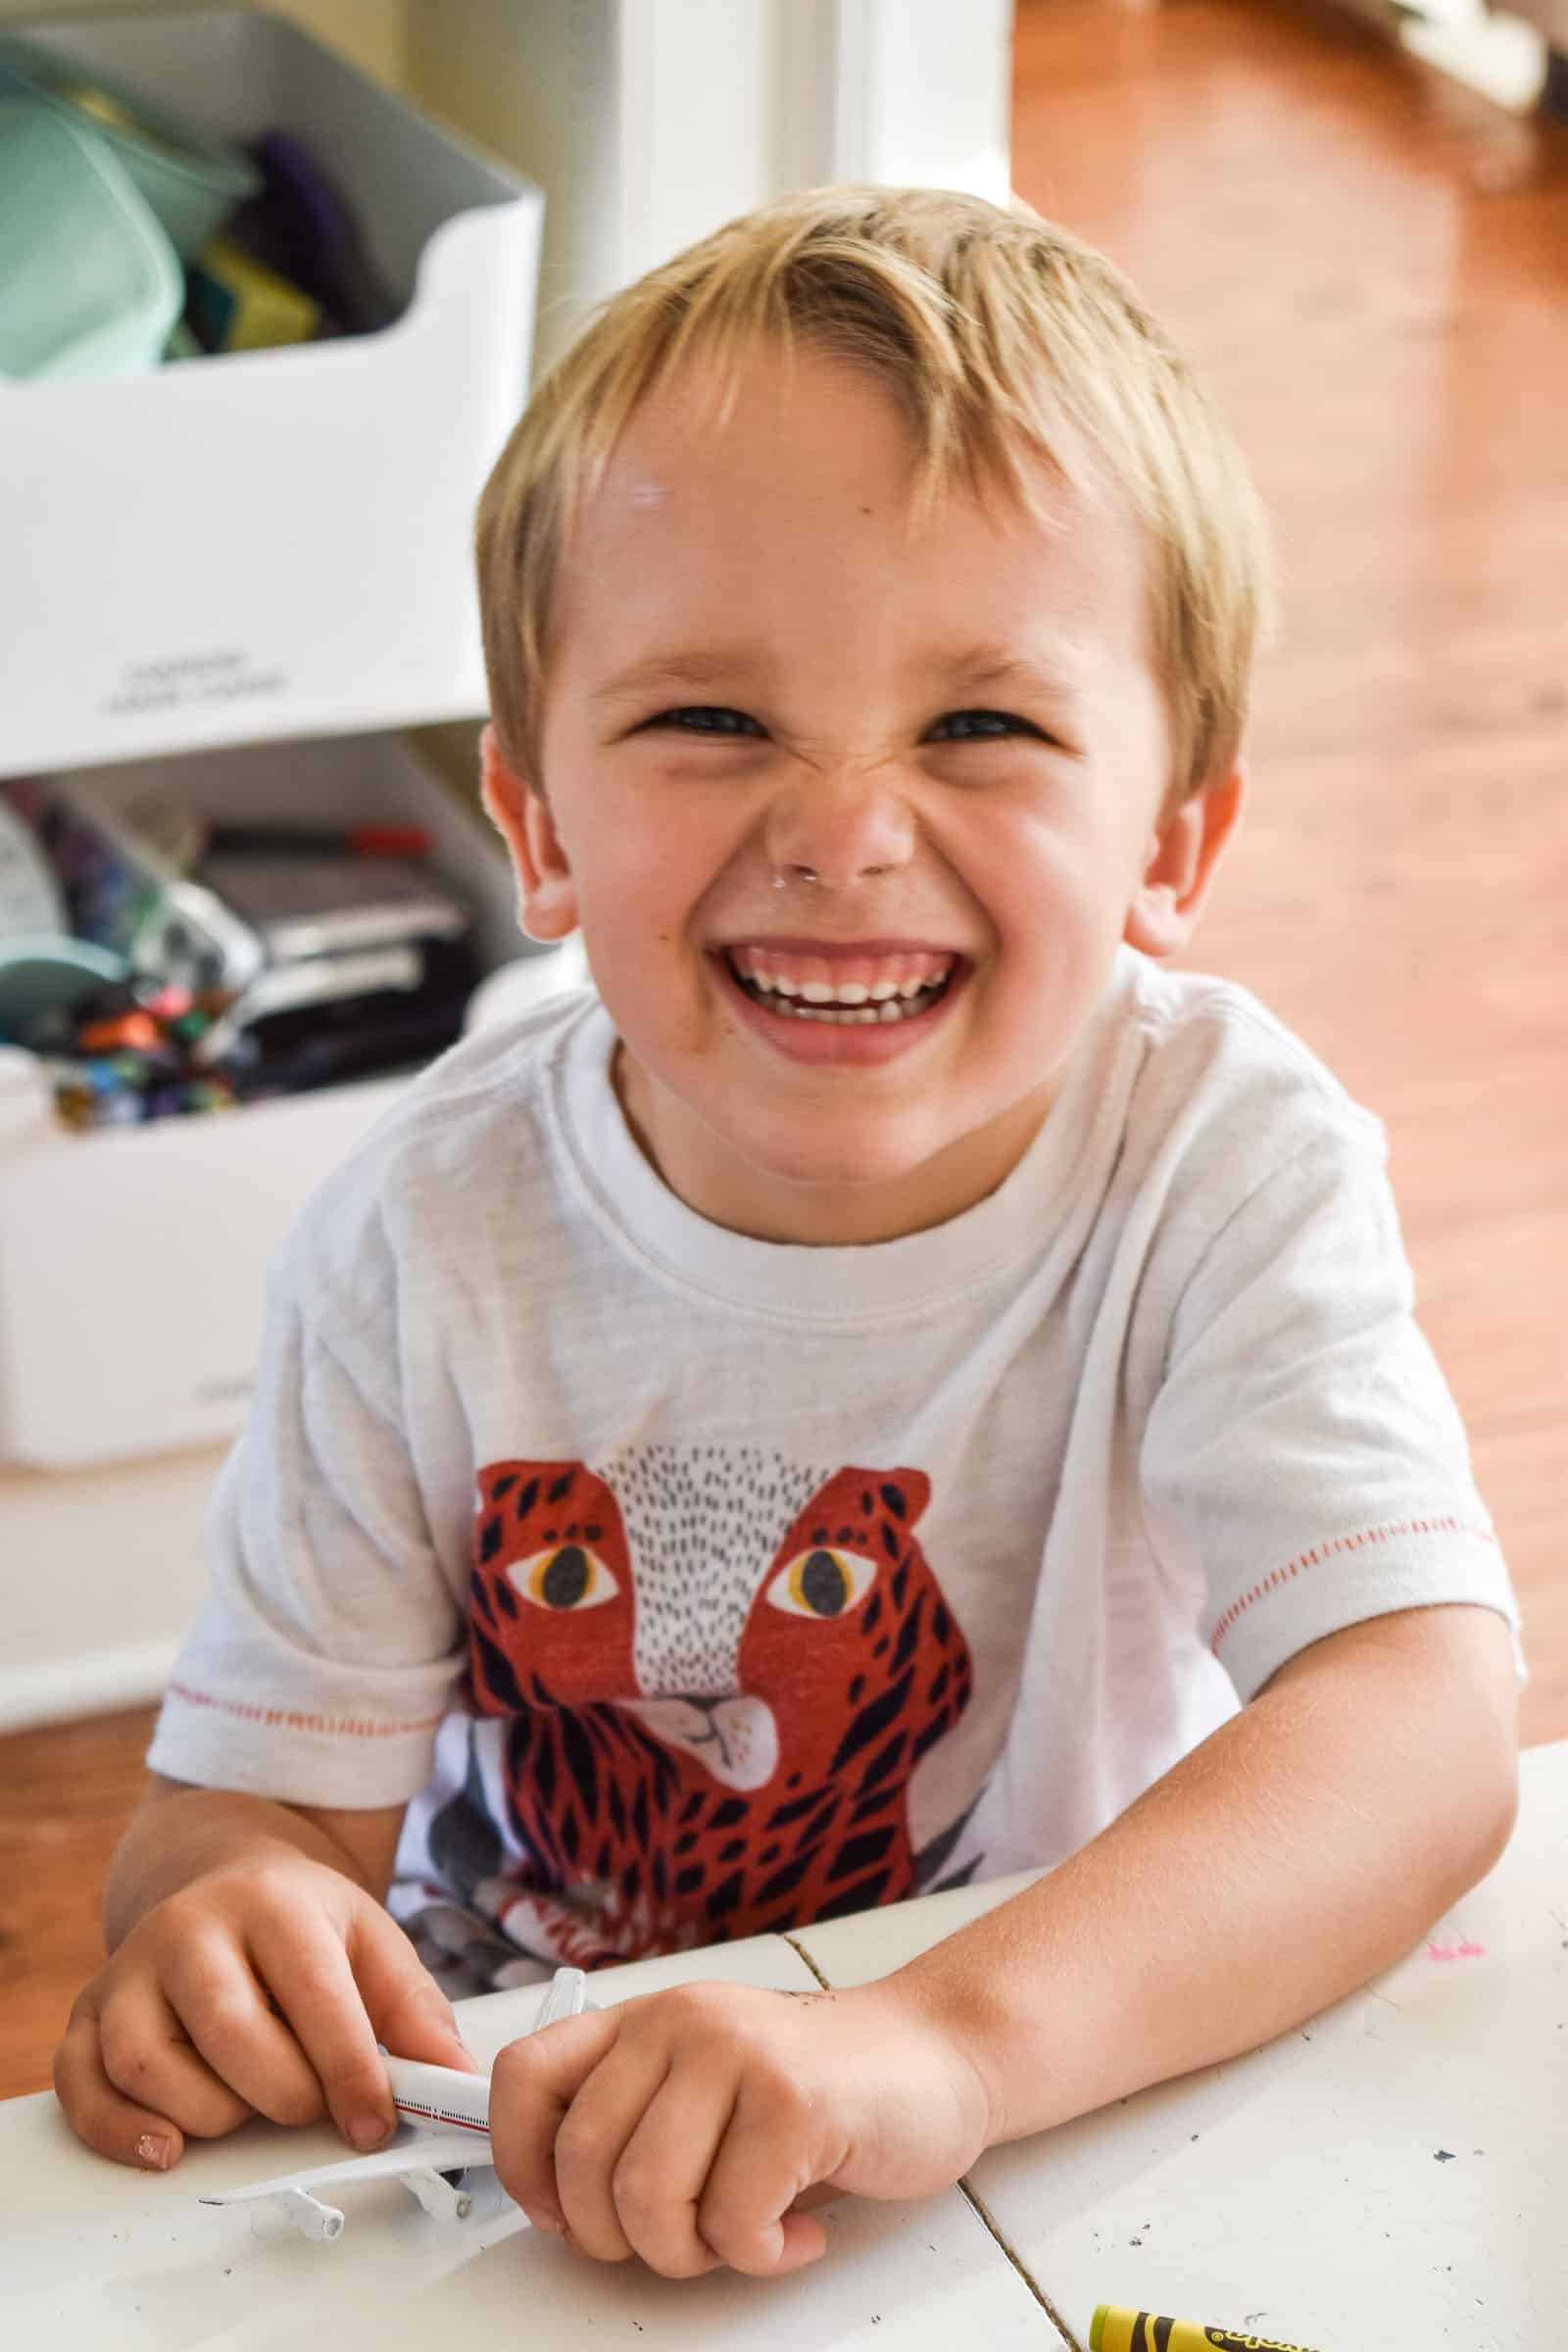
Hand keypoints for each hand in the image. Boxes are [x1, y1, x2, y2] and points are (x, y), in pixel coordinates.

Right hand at [54, 1852, 473, 2170]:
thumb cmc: (303, 1924)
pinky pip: (82, 2083)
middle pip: (230, 2034)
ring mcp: (131, 1968)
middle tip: (311, 2109)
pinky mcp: (90, 2008)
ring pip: (149, 2064)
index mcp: (273, 1902)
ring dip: (209, 2114)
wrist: (222, 1877)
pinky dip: (119, 2130)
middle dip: (284, 2094)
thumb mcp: (369, 1939)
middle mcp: (191, 1927)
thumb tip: (453, 2076)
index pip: (314, 1995)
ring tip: (248, 2106)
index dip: (350, 2072)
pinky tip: (168, 2146)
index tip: (375, 2125)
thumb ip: (414, 2008)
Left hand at [489, 1976, 992, 2279]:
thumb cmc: (819, 2088)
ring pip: (648, 2197)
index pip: (525, 2076)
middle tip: (679, 2240)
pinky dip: (763, 2255)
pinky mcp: (795, 2101)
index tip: (557, 2214)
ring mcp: (738, 2053)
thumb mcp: (705, 2086)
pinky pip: (734, 2221)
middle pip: (584, 2161)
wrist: (936, 2057)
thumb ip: (634, 2120)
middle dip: (619, 2238)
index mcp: (646, 2020)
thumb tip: (552, 2201)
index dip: (521, 2163)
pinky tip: (796, 2232)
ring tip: (739, 2234)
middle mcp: (681, 2021)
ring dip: (691, 2252)